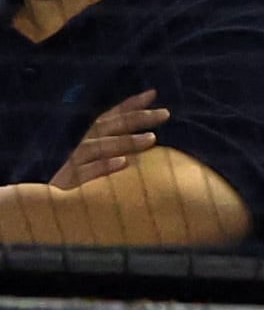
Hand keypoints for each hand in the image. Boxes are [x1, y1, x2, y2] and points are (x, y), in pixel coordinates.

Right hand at [50, 90, 166, 190]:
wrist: (52, 217)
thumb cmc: (87, 192)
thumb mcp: (107, 171)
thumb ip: (125, 156)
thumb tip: (156, 144)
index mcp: (92, 144)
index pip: (110, 119)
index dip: (129, 105)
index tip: (153, 93)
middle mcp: (81, 151)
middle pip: (106, 126)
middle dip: (135, 117)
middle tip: (165, 113)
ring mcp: (73, 167)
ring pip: (95, 147)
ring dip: (124, 141)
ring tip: (151, 138)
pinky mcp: (67, 186)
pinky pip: (84, 173)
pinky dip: (102, 167)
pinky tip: (123, 163)